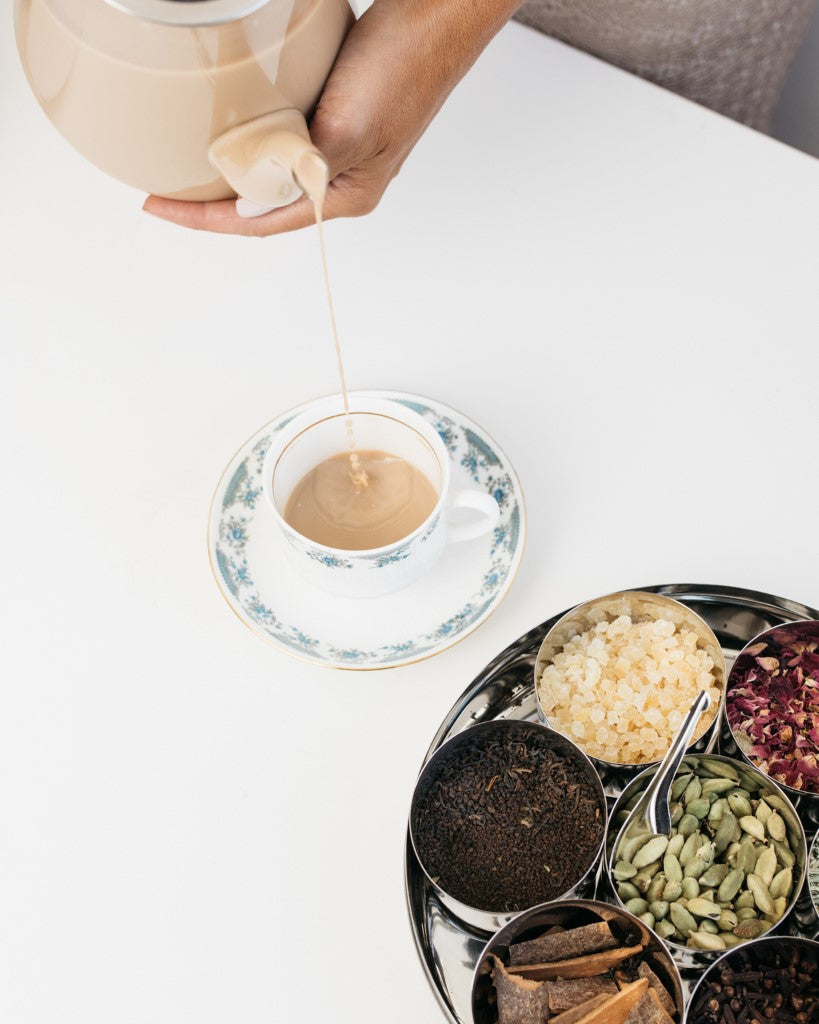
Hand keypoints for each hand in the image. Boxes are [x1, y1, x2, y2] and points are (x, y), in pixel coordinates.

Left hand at [143, 0, 520, 235]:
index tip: (157, 205)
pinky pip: (282, 136)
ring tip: (186, 163)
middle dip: (212, 202)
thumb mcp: (347, 130)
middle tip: (164, 188)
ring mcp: (340, 145)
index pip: (260, 222)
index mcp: (347, 194)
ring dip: (229, 169)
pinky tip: (230, 121)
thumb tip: (252, 209)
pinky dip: (251, 135)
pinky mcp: (338, 112)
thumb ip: (300, 174)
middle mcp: (342, 177)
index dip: (203, 219)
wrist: (438, 13)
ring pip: (272, 170)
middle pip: (264, 204)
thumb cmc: (405, 67)